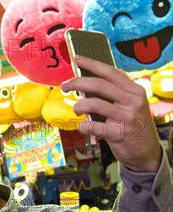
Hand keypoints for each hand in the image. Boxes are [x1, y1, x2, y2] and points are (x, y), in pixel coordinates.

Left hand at [61, 56, 160, 172]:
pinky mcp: (118, 133)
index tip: (77, 58)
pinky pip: (93, 126)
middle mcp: (132, 101)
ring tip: (77, 109)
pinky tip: (83, 127)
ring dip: (79, 106)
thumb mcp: (132, 104)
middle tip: (65, 86)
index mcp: (135, 90)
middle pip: (99, 85)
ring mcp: (125, 117)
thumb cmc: (132, 125)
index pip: (111, 72)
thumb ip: (117, 92)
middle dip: (77, 82)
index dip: (92, 64)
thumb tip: (90, 79)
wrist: (146, 152)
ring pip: (94, 103)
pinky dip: (83, 126)